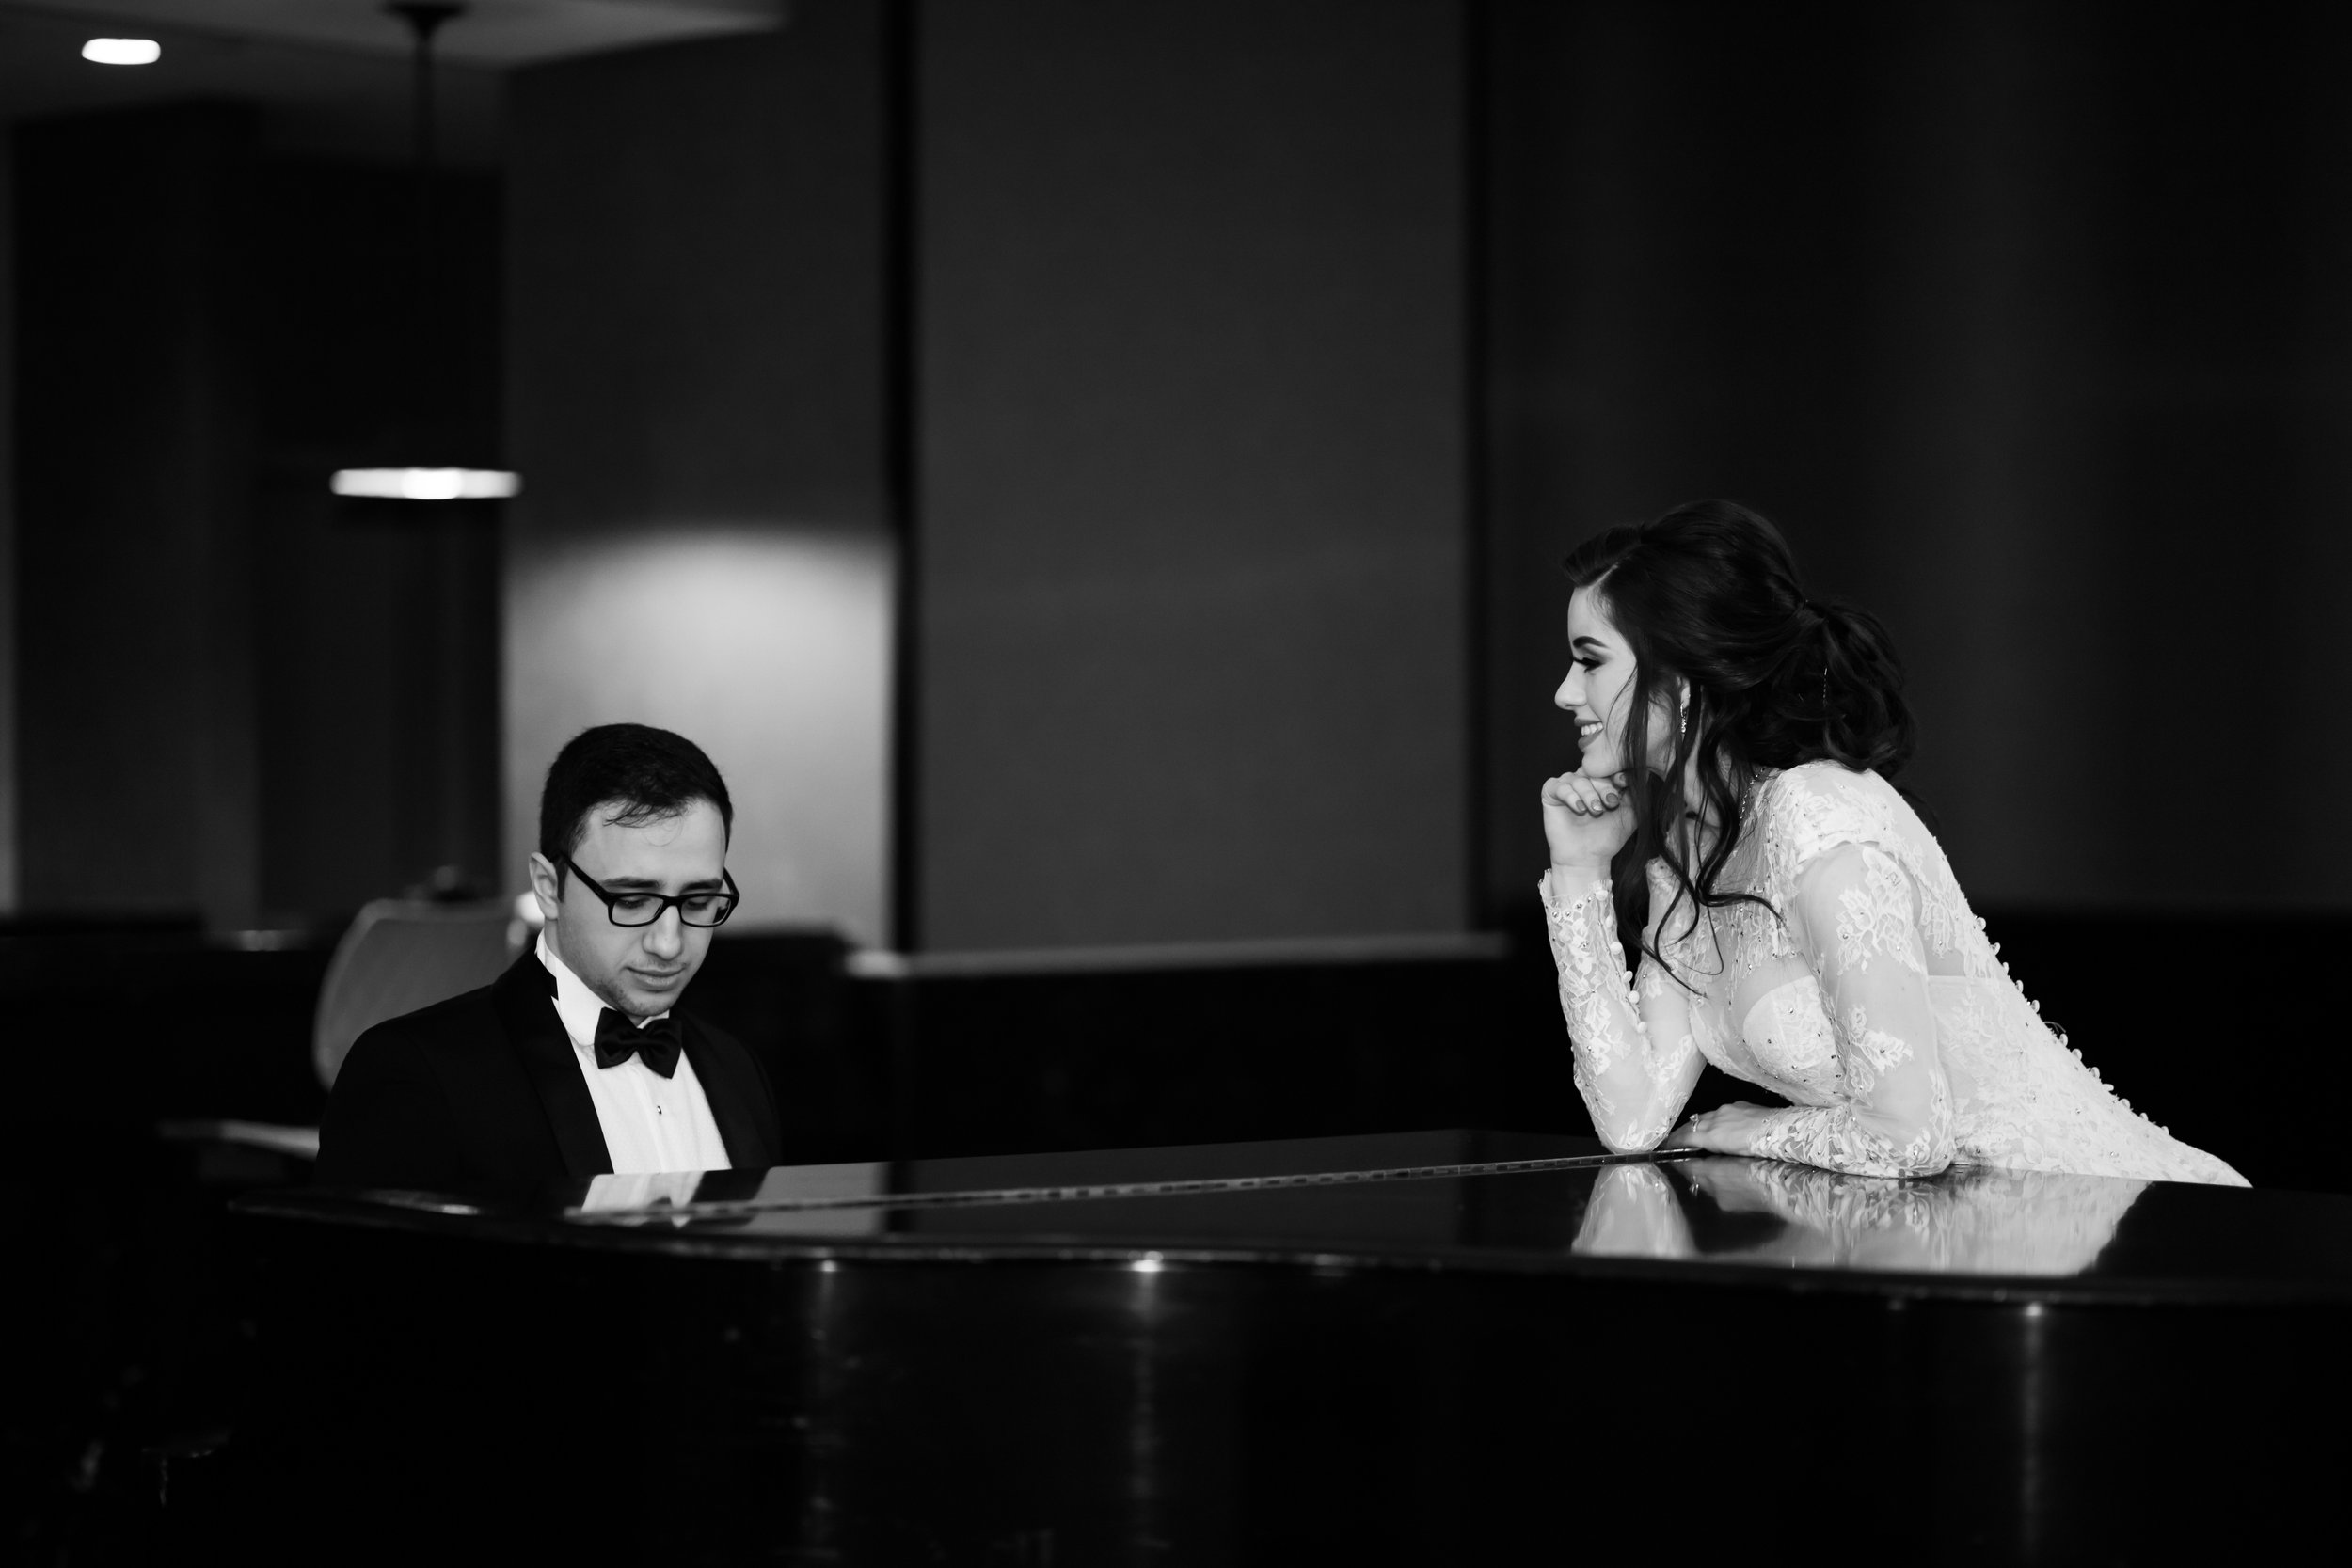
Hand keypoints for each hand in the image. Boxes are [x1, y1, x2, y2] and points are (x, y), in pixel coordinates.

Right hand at [1541, 768, 1633, 871]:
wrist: (1587, 858)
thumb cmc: (1607, 837)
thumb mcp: (1629, 813)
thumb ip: (1636, 794)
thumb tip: (1646, 772)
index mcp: (1601, 783)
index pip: (1608, 769)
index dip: (1617, 773)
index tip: (1625, 782)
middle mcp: (1584, 781)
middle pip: (1594, 772)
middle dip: (1604, 786)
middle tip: (1611, 803)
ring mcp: (1567, 786)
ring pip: (1578, 778)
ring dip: (1589, 793)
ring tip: (1595, 810)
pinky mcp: (1550, 793)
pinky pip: (1559, 786)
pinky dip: (1571, 796)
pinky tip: (1579, 809)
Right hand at [1662, 1102, 1780, 1155]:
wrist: (1782, 1131)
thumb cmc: (1759, 1152)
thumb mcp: (1732, 1163)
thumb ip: (1711, 1166)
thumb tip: (1697, 1170)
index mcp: (1712, 1135)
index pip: (1685, 1137)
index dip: (1673, 1142)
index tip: (1665, 1147)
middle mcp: (1716, 1118)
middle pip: (1692, 1124)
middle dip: (1680, 1132)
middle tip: (1673, 1139)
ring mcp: (1728, 1110)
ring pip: (1705, 1116)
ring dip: (1695, 1125)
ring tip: (1691, 1132)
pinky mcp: (1740, 1105)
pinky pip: (1720, 1111)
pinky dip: (1712, 1119)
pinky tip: (1716, 1124)